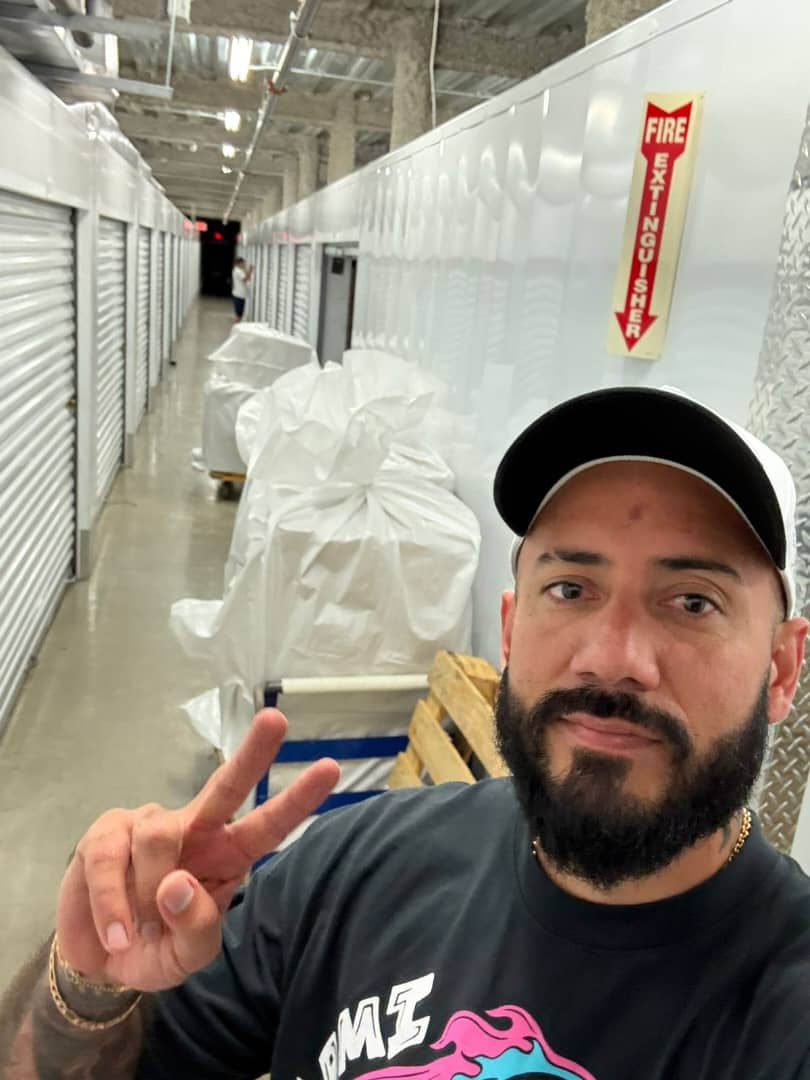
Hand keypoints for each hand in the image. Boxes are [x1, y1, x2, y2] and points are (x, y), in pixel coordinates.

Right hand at [55, 710, 338, 992]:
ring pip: (157, 839)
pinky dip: (110, 904)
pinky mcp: (109, 829)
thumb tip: (177, 883)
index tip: (330, 768)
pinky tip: (115, 933)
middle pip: (227, 785)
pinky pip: (109, 858)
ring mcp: (151, 823)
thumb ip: (194, 927)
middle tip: (278, 720)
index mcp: (228, 855)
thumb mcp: (186, 957)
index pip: (267, 825)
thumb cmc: (157, 949)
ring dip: (143, 897)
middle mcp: (196, 829)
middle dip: (254, 752)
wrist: (101, 960)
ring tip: (137, 932)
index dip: (297, 800)